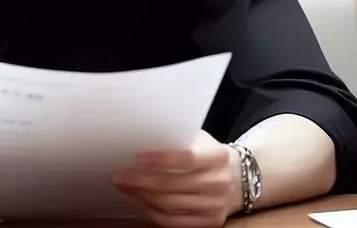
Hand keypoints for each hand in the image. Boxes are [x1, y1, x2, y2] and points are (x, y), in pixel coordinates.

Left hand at [110, 130, 242, 227]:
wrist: (238, 178)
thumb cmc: (207, 153)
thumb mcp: (199, 140)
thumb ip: (176, 139)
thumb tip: (139, 138)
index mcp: (216, 156)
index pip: (187, 158)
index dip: (161, 158)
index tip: (137, 157)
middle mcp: (218, 182)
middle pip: (173, 184)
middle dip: (140, 181)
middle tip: (118, 176)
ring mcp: (215, 205)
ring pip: (171, 204)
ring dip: (142, 196)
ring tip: (125, 187)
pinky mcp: (210, 222)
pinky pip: (176, 221)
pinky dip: (156, 213)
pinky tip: (143, 202)